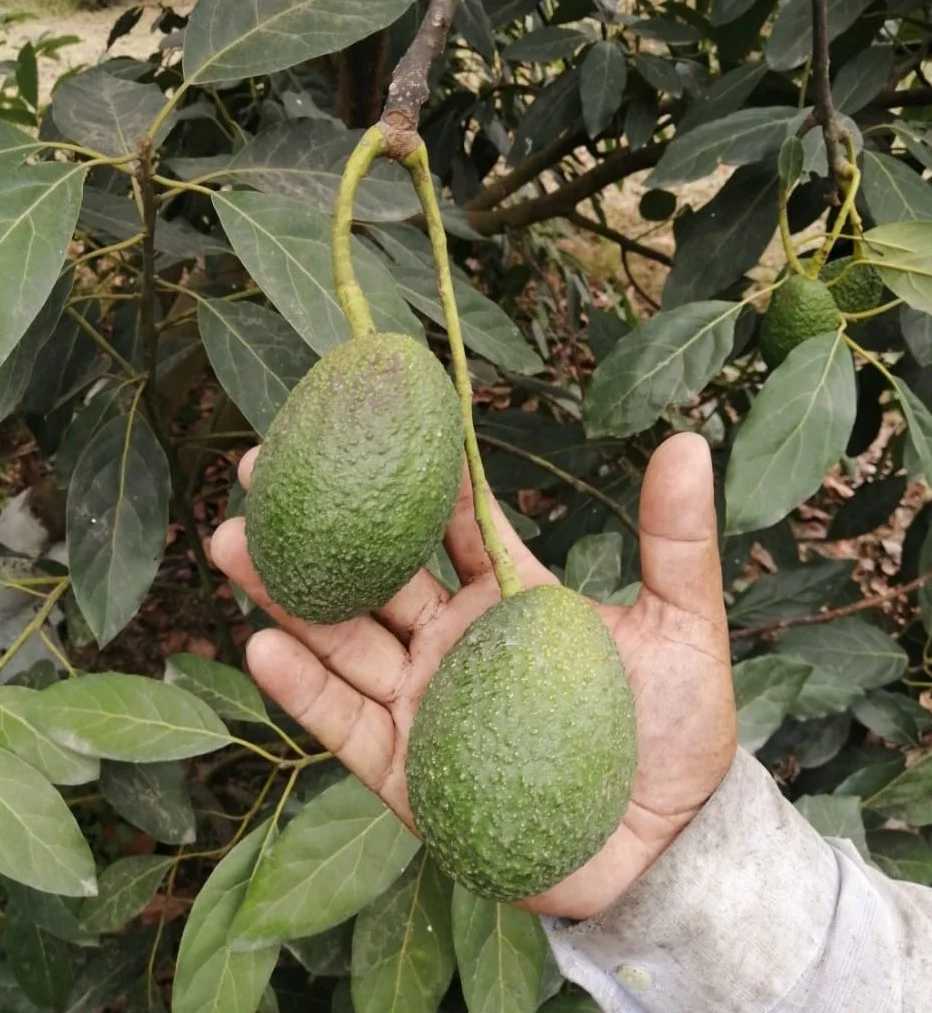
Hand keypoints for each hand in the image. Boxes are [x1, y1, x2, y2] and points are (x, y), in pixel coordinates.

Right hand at [209, 432, 735, 921]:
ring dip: (286, 595)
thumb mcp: (683, 627)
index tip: (352, 419)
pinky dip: (305, 690)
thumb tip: (690, 439)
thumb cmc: (678, 730)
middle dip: (314, 525)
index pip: (442, 523)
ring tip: (232, 544)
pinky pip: (346, 727)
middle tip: (256, 472)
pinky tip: (264, 645)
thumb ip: (675, 541)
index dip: (400, 473)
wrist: (664, 845)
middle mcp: (452, 642)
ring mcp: (423, 705)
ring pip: (341, 641)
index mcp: (506, 597)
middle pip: (371, 575)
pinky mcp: (406, 772)